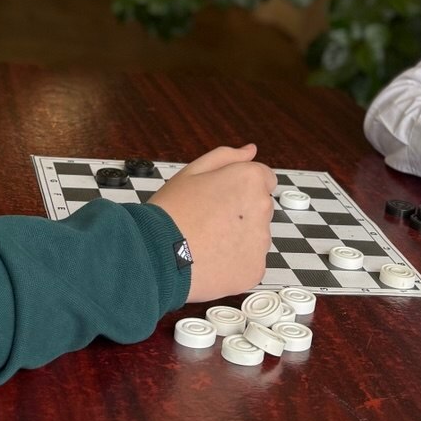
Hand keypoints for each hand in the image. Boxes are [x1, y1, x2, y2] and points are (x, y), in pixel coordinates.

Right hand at [150, 144, 275, 302]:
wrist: (156, 256)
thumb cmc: (171, 212)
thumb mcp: (192, 172)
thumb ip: (227, 157)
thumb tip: (250, 151)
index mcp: (250, 180)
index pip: (265, 178)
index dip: (240, 187)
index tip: (221, 198)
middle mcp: (262, 208)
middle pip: (260, 208)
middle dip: (241, 211)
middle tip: (209, 220)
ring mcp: (260, 242)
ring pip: (255, 236)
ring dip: (239, 238)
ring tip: (207, 242)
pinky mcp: (255, 270)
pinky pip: (250, 262)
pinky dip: (235, 263)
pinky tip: (212, 260)